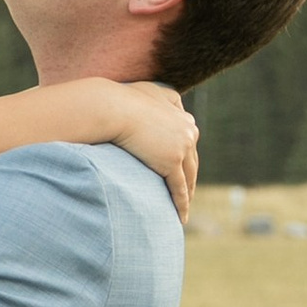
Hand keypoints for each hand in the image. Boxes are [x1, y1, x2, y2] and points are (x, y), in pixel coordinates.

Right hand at [104, 79, 199, 219]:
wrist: (113, 108)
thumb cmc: (122, 98)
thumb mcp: (149, 90)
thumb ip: (162, 96)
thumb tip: (167, 101)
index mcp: (184, 116)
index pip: (188, 141)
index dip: (185, 157)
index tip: (182, 168)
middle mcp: (188, 131)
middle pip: (192, 161)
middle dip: (190, 178)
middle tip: (187, 193)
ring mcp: (182, 146)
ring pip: (188, 176)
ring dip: (188, 194)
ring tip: (184, 208)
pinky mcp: (171, 162)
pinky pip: (178, 188)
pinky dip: (181, 203)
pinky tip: (181, 216)